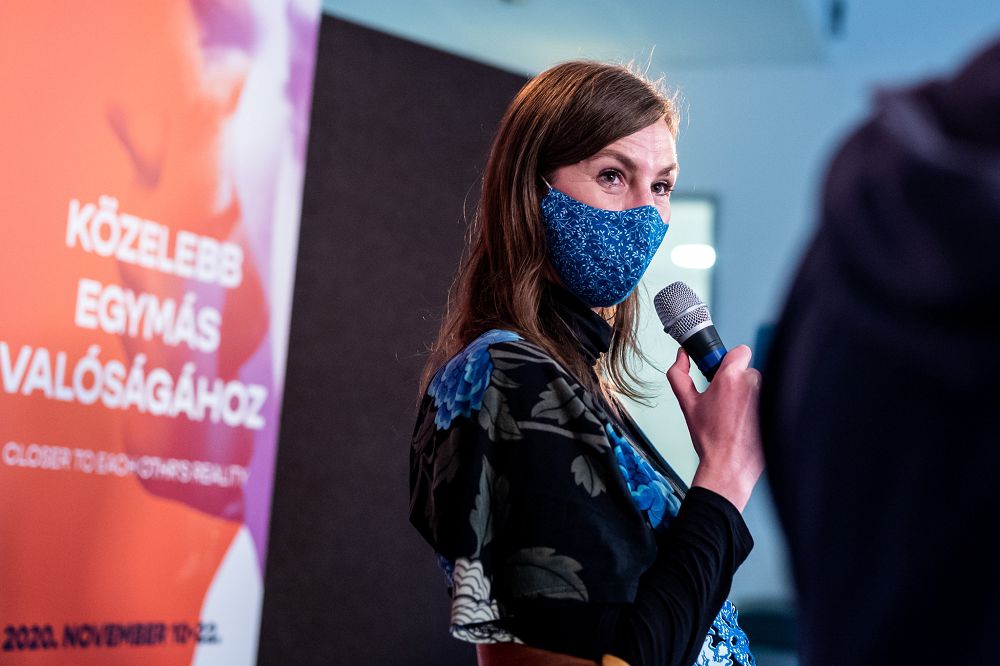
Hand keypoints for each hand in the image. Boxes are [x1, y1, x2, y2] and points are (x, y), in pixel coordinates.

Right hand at [666, 345, 763, 511]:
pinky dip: (757, 409)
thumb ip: (679, 375)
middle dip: (736, 382)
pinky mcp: (777, 411)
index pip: (740, 351)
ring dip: (748, 396)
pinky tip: (746, 423)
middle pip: (747, 371)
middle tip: (723, 401)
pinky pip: (767, 401)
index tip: (722, 372)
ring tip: (734, 415)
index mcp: (731, 378)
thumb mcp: (687, 404)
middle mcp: (753, 384)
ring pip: (757, 387)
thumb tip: (681, 357)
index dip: (729, 360)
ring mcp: (768, 397)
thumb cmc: (710, 439)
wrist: (729, 466)